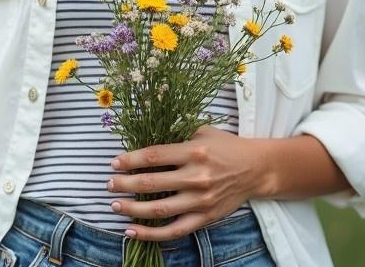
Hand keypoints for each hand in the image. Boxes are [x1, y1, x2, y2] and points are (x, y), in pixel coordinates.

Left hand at [107, 125, 260, 240]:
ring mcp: (200, 200)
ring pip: (159, 209)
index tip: (114, 163)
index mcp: (194, 152)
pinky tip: (131, 231)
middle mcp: (196, 177)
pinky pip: (174, 230)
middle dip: (125, 184)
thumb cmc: (226, 147)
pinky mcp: (205, 218)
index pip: (154, 156)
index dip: (130, 160)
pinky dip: (150, 233)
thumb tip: (146, 143)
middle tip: (109, 184)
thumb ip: (177, 135)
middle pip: (152, 182)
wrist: (256, 169)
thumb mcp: (202, 132)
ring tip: (114, 205)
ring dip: (132, 208)